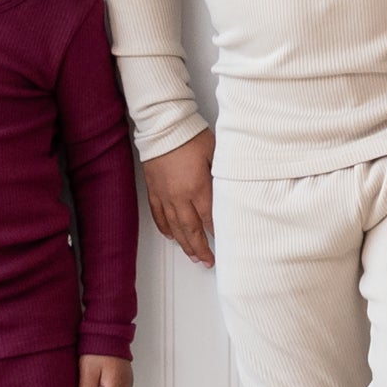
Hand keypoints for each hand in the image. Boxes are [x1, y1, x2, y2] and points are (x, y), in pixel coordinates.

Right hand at [142, 132, 214, 264]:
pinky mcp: (153, 190)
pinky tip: (172, 235)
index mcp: (197, 187)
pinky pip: (159, 215)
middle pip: (191, 230)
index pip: (210, 218)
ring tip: (193, 256)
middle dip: (200, 248)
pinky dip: (166, 228)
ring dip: (185, 244)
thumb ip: (222, 175)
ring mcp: (164, 195)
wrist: (163, 126)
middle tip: (208, 261)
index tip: (225, 243)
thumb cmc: (190, 135)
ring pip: (174, 227)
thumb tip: (232, 189)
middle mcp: (179, 196)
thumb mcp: (216, 153)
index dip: (217, 232)